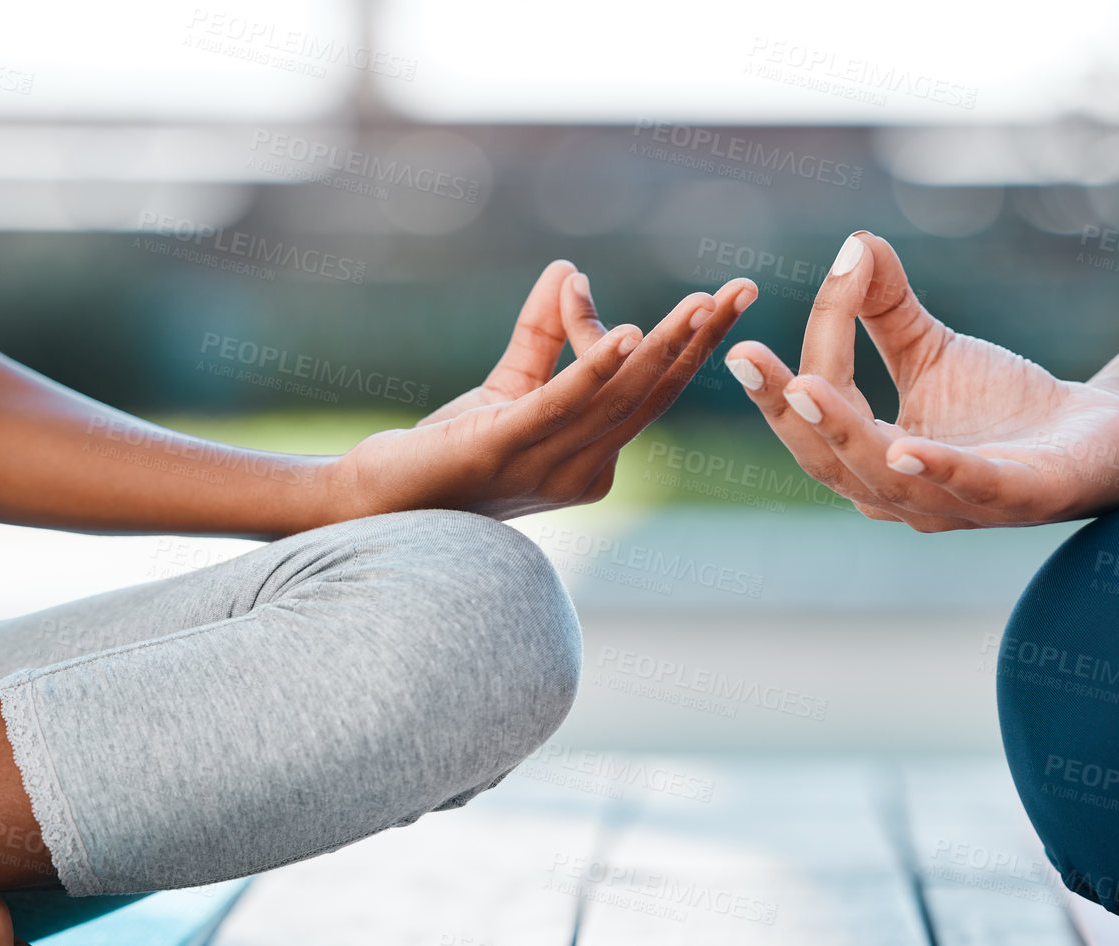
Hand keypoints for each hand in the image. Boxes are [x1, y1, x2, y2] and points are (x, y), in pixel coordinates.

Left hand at [332, 262, 757, 519]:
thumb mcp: (508, 388)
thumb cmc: (443, 454)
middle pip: (653, 395)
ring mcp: (546, 465)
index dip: (675, 340)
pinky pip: (561, 404)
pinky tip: (625, 334)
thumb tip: (571, 270)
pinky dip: (596, 368)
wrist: (375, 502)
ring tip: (701, 303)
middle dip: (701, 340)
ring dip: (663, 347)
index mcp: (592, 460)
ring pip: (619, 397)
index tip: (706, 293)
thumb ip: (542, 334)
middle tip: (743, 289)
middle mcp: (581, 470)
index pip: (647, 393)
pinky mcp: (503, 447)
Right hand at [725, 233, 1118, 531]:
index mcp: (868, 463)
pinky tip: (905, 444)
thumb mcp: (932, 351)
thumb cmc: (1004, 406)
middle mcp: (900, 497)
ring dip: (842, 434)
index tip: (788, 290)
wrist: (1100, 435)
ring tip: (807, 387)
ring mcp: (955, 506)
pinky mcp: (1017, 500)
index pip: (824, 405)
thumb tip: (853, 242)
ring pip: (884, 477)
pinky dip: (935, 468)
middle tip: (745, 358)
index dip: (812, 346)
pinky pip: (967, 486)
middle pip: (827, 458)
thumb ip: (884, 309)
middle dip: (785, 410)